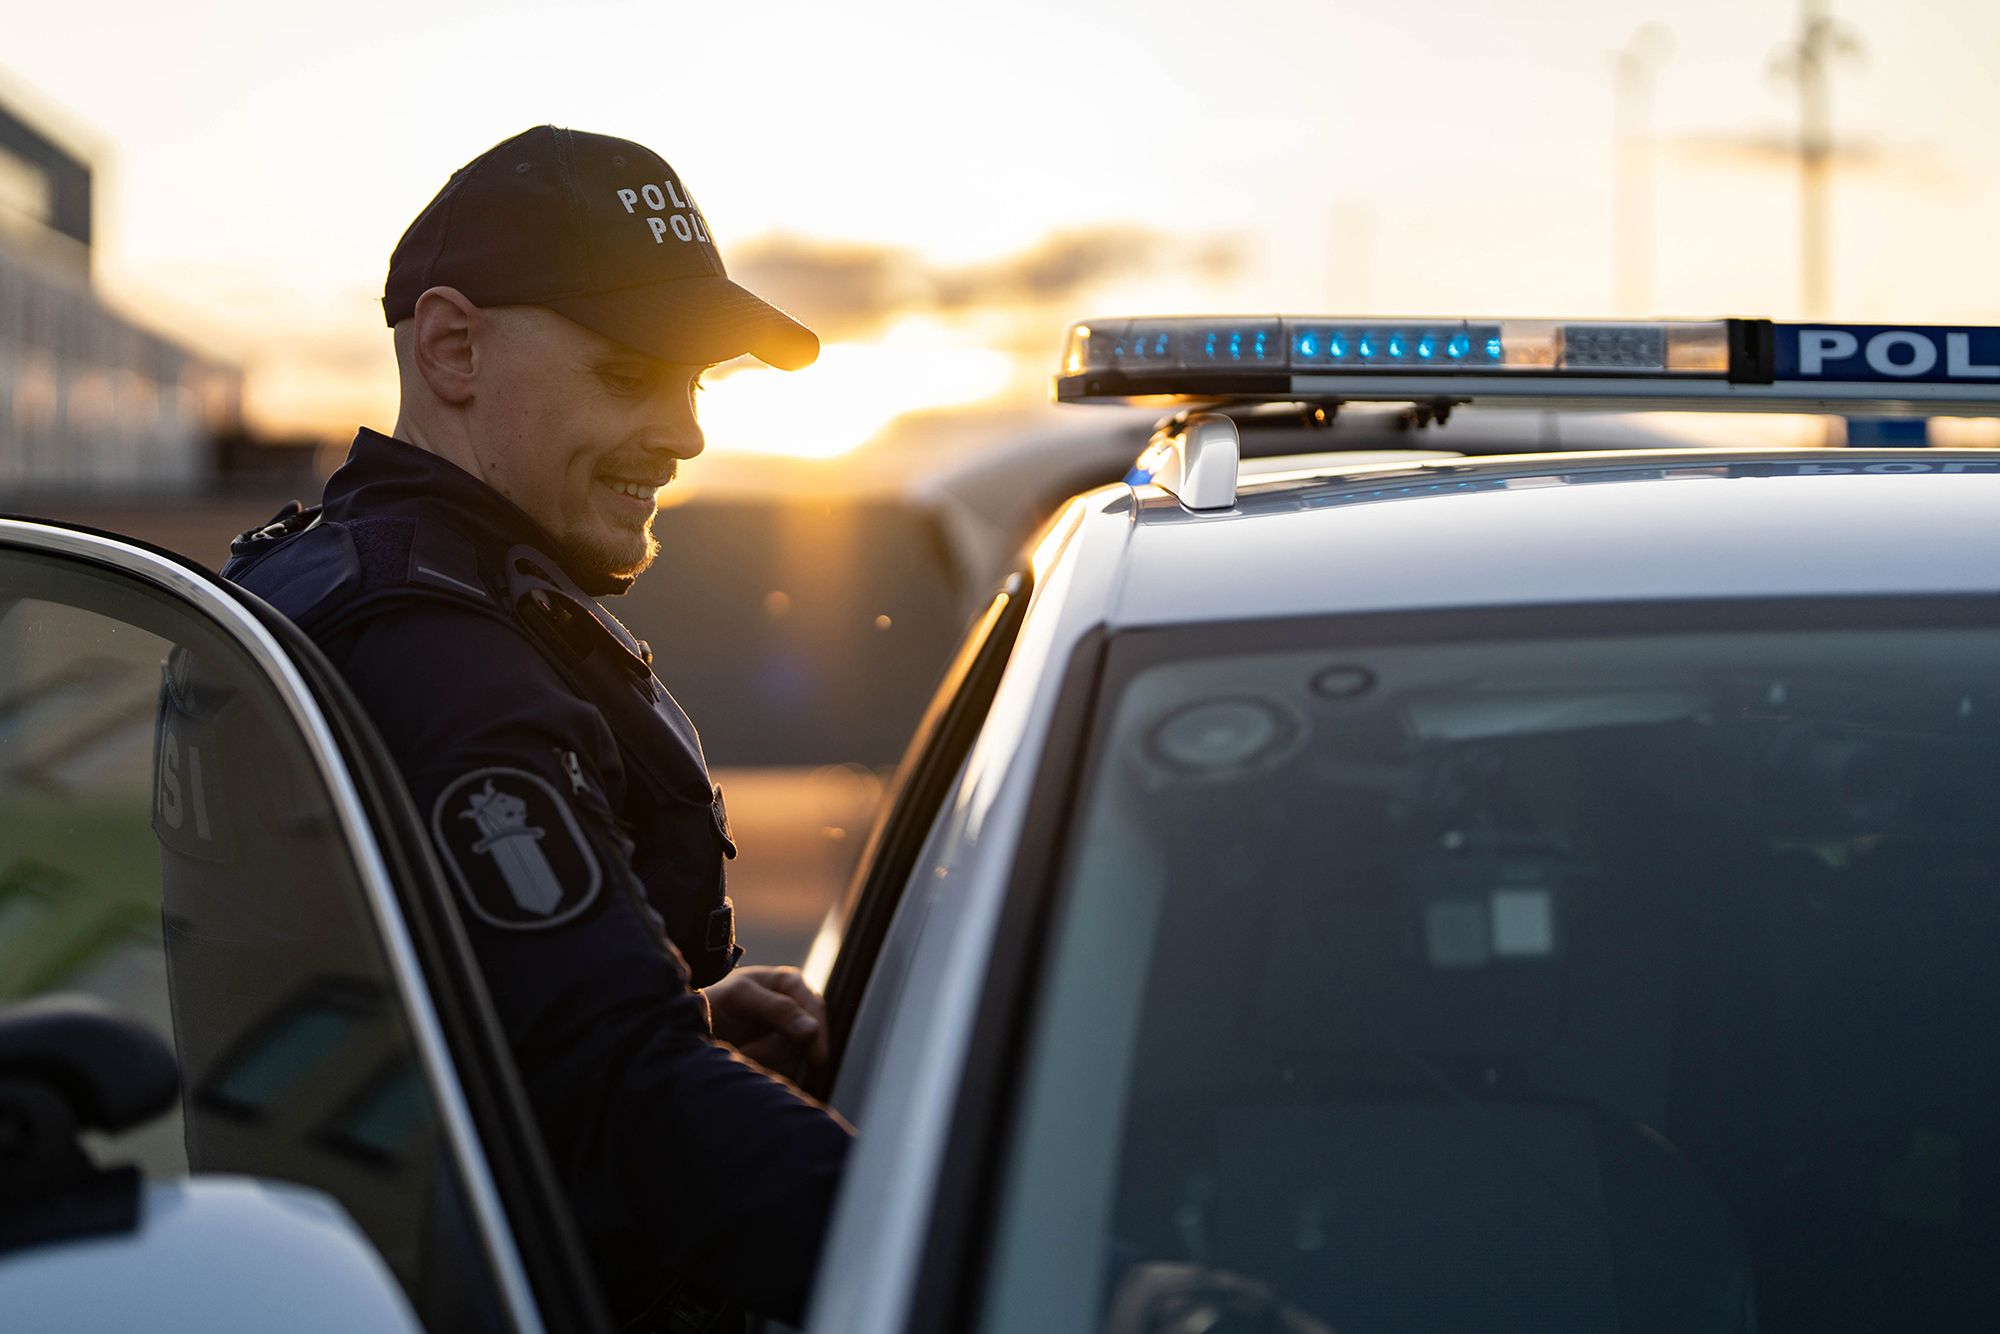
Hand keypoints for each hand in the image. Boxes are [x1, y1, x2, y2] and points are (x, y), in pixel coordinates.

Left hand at [703, 966, 828, 1070]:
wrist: (689, 1022)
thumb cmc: (714, 999)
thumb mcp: (740, 996)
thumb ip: (777, 1008)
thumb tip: (813, 1029)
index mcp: (788, 983)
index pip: (814, 1006)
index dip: (818, 1031)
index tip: (817, 1057)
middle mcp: (793, 1007)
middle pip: (805, 1036)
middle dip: (775, 1048)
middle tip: (745, 1053)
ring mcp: (787, 1032)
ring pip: (795, 1055)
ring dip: (767, 1060)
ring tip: (739, 1053)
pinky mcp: (778, 1055)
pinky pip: (784, 1069)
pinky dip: (766, 1069)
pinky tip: (747, 1061)